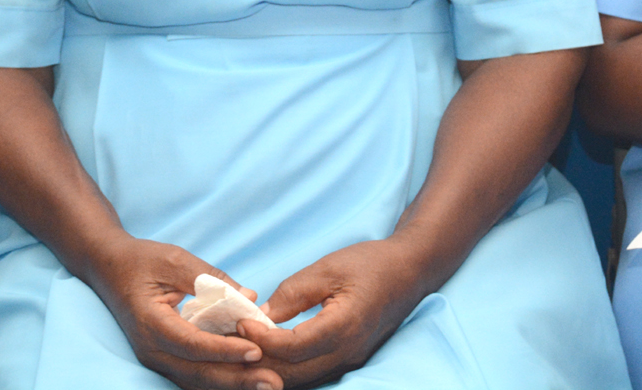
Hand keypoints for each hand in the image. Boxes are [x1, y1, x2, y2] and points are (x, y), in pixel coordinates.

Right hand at [88, 236, 279, 389]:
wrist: (108, 269)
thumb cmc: (140, 261)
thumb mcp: (174, 259)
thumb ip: (211, 277)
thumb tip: (250, 297)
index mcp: (150, 323)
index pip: (192, 344)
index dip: (224, 350)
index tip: (256, 350)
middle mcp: (151, 349)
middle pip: (197, 373)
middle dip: (236, 379)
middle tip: (273, 382)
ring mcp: (156, 358)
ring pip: (196, 380)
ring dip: (232, 384)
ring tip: (267, 384)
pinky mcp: (165, 358)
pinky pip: (194, 375)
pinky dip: (220, 377)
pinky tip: (245, 377)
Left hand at [237, 238, 428, 388]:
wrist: (410, 271)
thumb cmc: (369, 264)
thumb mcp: (327, 268)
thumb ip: (293, 294)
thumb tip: (260, 316)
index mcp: (343, 327)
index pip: (292, 347)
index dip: (261, 338)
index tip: (241, 321)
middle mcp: (347, 353)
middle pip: (294, 374)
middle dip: (259, 361)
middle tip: (232, 343)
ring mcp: (349, 361)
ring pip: (302, 380)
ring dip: (272, 368)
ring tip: (245, 349)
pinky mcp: (347, 360)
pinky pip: (312, 374)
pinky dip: (288, 368)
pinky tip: (269, 353)